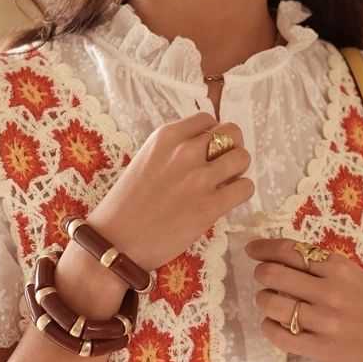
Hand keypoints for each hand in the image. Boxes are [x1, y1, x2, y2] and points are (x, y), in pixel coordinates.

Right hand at [89, 112, 254, 270]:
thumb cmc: (127, 205)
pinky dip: (241, 192)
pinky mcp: (210, 206)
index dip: (214, 135)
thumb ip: (173, 150)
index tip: (209, 151)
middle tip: (223, 166)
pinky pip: (246, 188)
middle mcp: (185, 152)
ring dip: (239, 170)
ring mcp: (199, 178)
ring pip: (243, 158)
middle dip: (233, 147)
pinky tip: (227, 200)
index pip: (208, 119)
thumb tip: (203, 148)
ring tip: (226, 184)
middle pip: (232, 132)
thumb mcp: (146, 160)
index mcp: (166, 136)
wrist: (116, 242)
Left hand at [245, 237, 362, 361]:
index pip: (289, 251)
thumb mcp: (352, 275)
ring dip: (263, 300)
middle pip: (274, 274)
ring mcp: (325, 322)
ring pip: (271, 304)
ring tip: (269, 301)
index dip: (263, 248)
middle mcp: (331, 292)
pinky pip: (278, 335)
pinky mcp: (321, 348)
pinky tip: (273, 323)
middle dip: (261, 273)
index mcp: (339, 268)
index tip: (252, 250)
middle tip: (262, 277)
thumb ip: (320, 265)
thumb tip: (278, 255)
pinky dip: (268, 327)